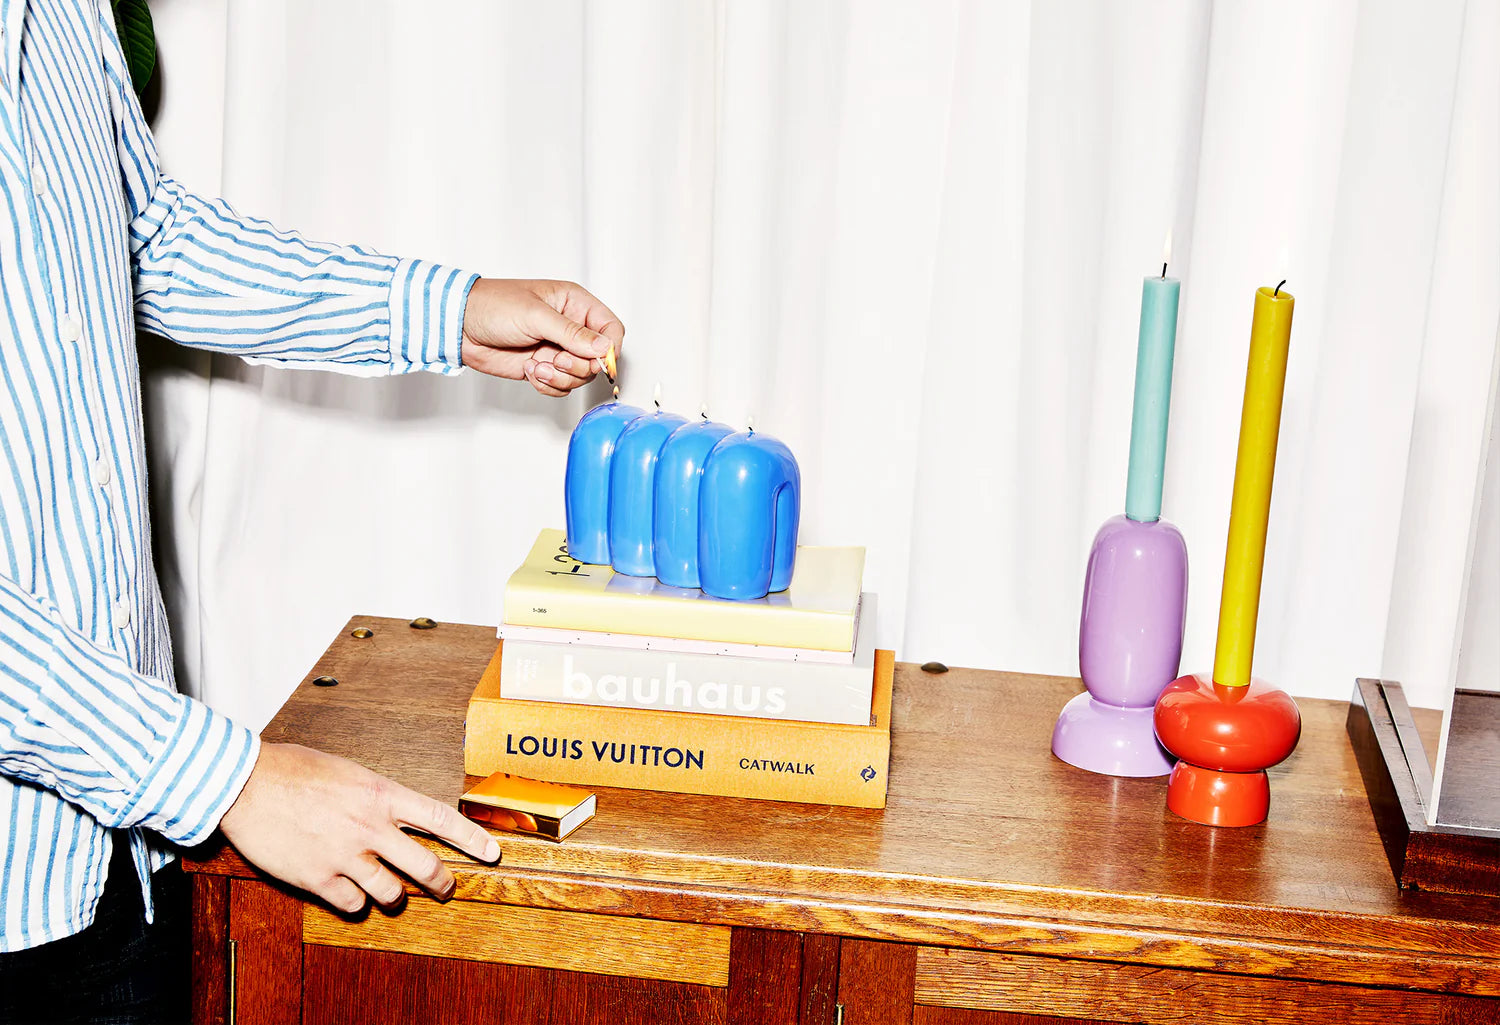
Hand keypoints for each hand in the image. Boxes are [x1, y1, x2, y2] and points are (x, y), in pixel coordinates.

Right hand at [218, 743, 499, 911]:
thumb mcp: (349, 772)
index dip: (472, 840)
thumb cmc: (294, 769)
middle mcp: (370, 826)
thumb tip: (396, 814)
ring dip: (394, 896)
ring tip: (391, 891)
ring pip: (391, 894)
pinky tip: (350, 890)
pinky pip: (352, 903)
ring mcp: (345, 855)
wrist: (244, 783)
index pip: (441, 819)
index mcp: (381, 794)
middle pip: (425, 867)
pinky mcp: (317, 877)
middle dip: (442, 882)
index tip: (492, 854)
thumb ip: (377, 797)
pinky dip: (355, 901)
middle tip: (447, 887)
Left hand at [460, 278, 624, 396]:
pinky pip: (561, 386)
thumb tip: (605, 348)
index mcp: (574, 304)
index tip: (598, 362)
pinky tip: (530, 370)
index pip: (611, 329)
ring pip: (580, 376)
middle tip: (557, 360)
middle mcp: (570, 328)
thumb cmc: (493, 306)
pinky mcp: (544, 367)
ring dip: (560, 377)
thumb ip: (573, 334)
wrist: (460, 326)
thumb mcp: (536, 316)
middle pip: (598, 359)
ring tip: (537, 365)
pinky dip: (548, 385)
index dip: (610, 349)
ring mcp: (557, 349)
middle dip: (579, 366)